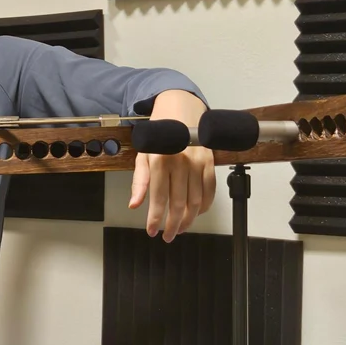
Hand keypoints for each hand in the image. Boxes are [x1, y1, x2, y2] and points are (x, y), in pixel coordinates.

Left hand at [129, 90, 215, 241]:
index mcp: (159, 160)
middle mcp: (180, 163)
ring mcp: (198, 163)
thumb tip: (135, 204)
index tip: (151, 231)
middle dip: (173, 224)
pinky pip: (210, 190)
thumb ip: (139, 181)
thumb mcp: (143, 154)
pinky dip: (205, 206)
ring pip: (196, 201)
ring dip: (189, 219)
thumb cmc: (159, 133)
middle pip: (179, 204)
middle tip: (168, 236)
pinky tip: (196, 214)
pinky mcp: (210, 162)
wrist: (179, 109)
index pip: (158, 198)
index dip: (155, 218)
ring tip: (181, 229)